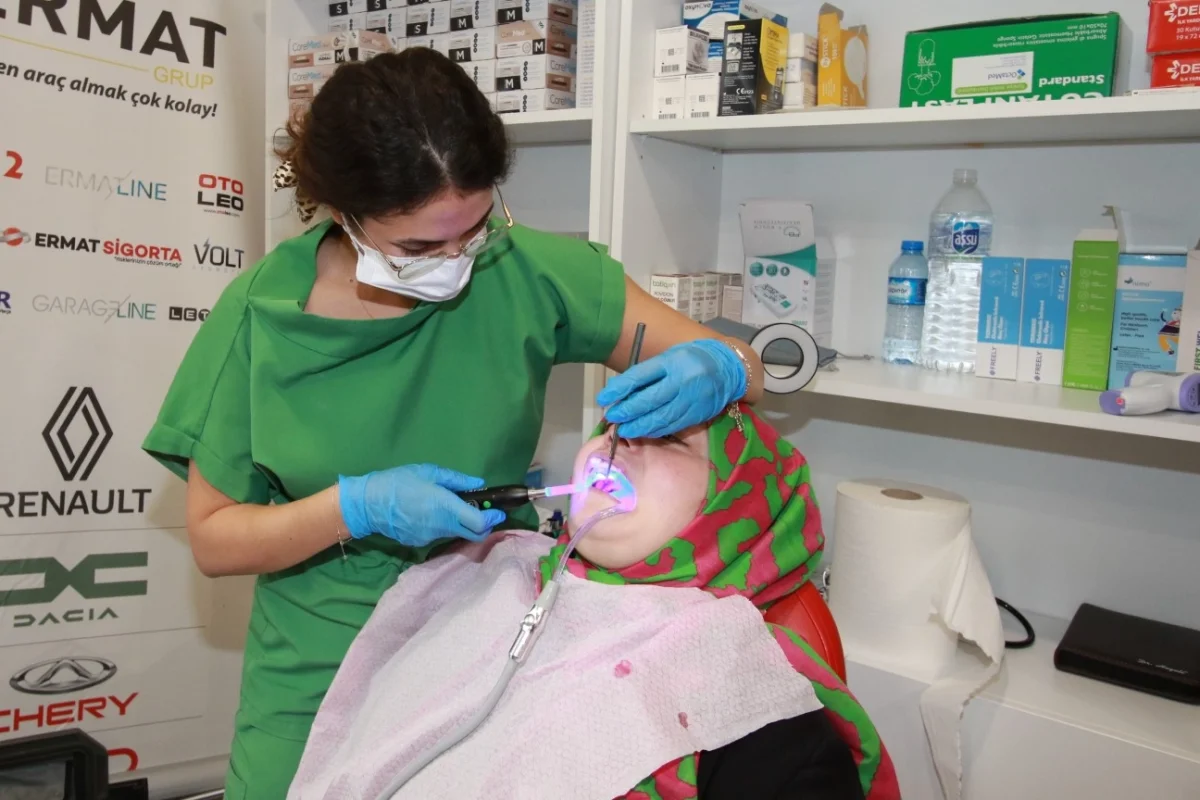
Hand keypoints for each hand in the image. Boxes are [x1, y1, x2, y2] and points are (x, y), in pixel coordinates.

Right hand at [337, 464, 505, 545]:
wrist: (368, 504)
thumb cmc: (399, 482)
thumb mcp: (429, 472)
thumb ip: (457, 480)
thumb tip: (478, 483)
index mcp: (446, 508)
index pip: (480, 523)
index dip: (493, 519)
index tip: (498, 511)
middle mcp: (442, 527)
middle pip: (473, 534)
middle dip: (484, 525)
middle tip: (484, 511)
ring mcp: (430, 537)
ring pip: (456, 533)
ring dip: (461, 523)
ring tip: (452, 506)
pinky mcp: (419, 542)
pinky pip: (439, 534)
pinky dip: (443, 526)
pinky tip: (431, 513)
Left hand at [596, 339, 746, 438]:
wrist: (728, 368)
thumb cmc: (691, 359)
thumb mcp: (669, 357)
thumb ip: (648, 373)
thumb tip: (620, 390)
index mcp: (671, 362)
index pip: (639, 376)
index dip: (618, 389)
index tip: (603, 398)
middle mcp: (680, 380)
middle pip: (647, 400)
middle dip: (626, 411)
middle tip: (612, 417)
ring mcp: (690, 399)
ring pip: (659, 417)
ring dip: (638, 426)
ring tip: (624, 429)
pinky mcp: (697, 414)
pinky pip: (672, 425)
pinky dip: (655, 430)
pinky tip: (643, 431)